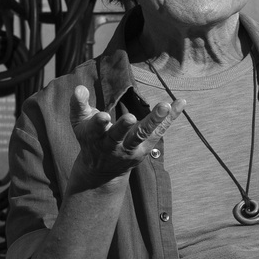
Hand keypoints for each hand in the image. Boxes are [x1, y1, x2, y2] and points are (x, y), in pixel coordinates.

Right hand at [67, 84, 183, 188]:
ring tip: (165, 106)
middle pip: (121, 136)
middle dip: (125, 127)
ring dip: (154, 121)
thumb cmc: (90, 138)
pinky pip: (158, 132)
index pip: (96, 130)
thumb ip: (78, 104)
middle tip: (132, 117)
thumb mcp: (79, 123)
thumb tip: (79, 88)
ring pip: (143, 135)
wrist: (102, 170)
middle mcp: (113, 146)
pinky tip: (181, 102)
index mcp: (95, 137)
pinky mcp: (144, 149)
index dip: (98, 124)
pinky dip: (170, 118)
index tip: (103, 116)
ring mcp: (130, 149)